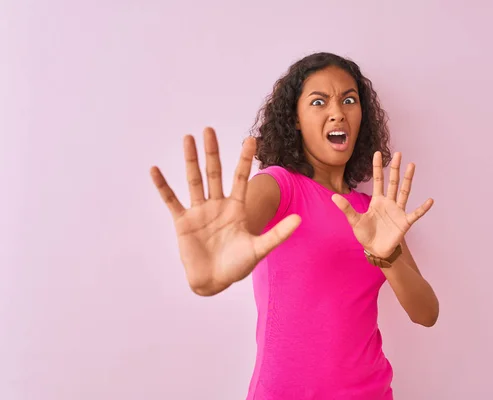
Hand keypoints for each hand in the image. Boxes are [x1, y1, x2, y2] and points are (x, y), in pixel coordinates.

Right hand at [150, 127, 300, 294]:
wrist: (214, 282)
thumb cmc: (237, 266)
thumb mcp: (259, 249)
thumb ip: (278, 234)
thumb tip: (299, 219)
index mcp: (236, 209)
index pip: (240, 178)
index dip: (245, 159)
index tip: (251, 139)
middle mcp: (217, 205)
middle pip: (215, 173)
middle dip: (212, 152)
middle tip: (209, 129)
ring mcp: (199, 212)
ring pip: (194, 180)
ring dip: (190, 160)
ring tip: (188, 138)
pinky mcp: (183, 222)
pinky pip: (171, 200)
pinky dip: (163, 186)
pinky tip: (155, 170)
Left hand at [332, 151, 432, 258]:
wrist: (375, 250)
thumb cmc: (365, 235)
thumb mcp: (354, 220)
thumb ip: (346, 208)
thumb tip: (333, 197)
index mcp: (377, 201)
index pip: (378, 180)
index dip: (377, 167)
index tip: (378, 153)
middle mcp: (389, 203)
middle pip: (393, 182)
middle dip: (395, 168)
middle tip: (398, 153)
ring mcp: (398, 211)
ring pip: (404, 192)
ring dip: (408, 179)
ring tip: (412, 165)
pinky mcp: (405, 222)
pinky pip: (415, 214)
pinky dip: (423, 208)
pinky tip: (430, 200)